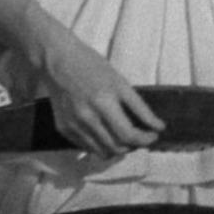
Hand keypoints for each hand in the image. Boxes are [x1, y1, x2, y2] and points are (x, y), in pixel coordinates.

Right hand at [30, 15, 164, 156]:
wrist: (57, 61)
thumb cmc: (92, 66)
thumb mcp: (120, 81)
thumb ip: (137, 105)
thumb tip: (155, 125)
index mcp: (105, 101)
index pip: (129, 134)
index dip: (147, 139)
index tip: (155, 134)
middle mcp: (88, 116)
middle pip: (118, 146)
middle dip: (136, 145)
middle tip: (143, 137)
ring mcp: (74, 124)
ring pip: (104, 151)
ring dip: (120, 149)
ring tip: (128, 139)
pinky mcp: (64, 128)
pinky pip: (88, 147)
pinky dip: (102, 146)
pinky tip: (109, 136)